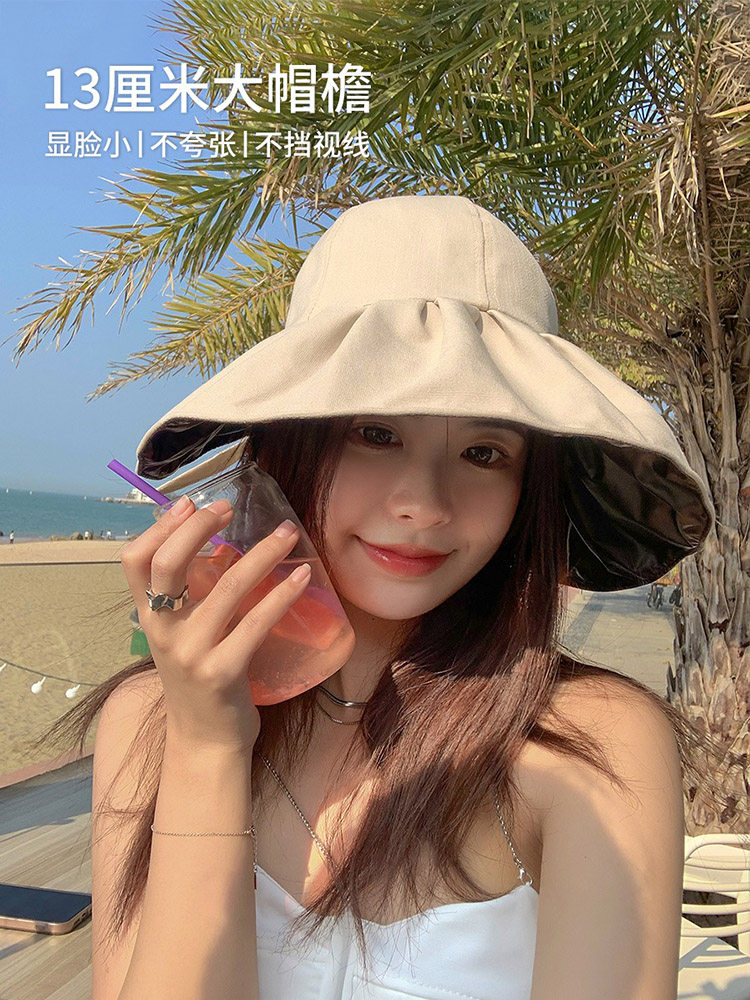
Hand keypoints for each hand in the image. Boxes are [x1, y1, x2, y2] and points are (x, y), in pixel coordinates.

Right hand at [120, 497, 310, 752]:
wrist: (206, 743)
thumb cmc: (199, 681)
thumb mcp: (180, 636)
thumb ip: (185, 598)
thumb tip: (209, 541)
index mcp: (149, 619)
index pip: (134, 562)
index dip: (160, 527)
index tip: (190, 503)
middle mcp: (163, 632)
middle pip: (167, 565)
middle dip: (198, 527)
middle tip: (229, 507)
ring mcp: (191, 653)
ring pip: (225, 587)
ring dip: (261, 553)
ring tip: (287, 533)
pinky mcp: (223, 672)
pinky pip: (256, 623)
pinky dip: (282, 595)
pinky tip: (301, 578)